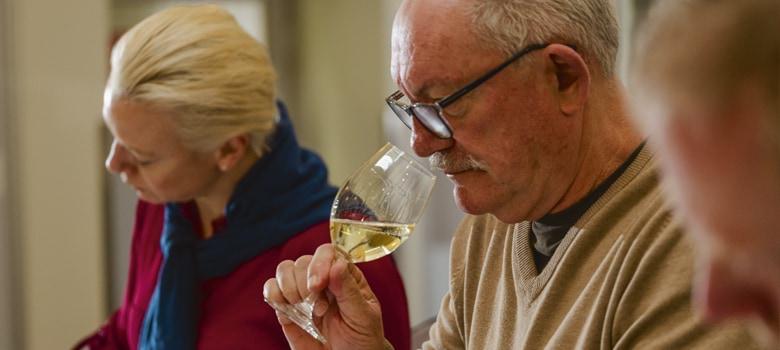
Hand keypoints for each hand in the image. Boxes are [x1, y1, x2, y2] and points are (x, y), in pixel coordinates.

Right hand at [263, 244, 386, 349]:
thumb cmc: (362, 338)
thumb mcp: (363, 316)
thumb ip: (349, 291)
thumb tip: (336, 265)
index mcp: (345, 275)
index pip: (328, 253)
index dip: (319, 264)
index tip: (317, 286)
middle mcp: (323, 279)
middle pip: (303, 261)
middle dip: (305, 283)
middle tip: (318, 308)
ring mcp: (303, 292)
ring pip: (285, 269)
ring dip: (289, 288)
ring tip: (304, 309)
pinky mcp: (286, 307)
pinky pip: (271, 289)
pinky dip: (274, 297)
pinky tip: (289, 312)